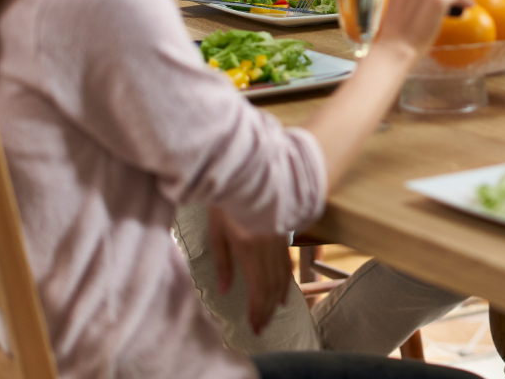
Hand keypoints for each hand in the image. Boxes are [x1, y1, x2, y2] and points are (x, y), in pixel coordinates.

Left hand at [207, 207, 291, 334]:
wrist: (249, 175)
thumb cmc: (226, 202)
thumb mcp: (217, 232)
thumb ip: (222, 263)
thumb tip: (223, 290)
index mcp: (249, 250)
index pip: (257, 289)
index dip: (257, 311)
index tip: (254, 328)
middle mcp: (268, 249)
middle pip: (271, 287)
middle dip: (266, 310)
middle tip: (262, 329)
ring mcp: (278, 242)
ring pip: (282, 277)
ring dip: (276, 299)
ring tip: (273, 315)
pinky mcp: (283, 235)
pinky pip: (287, 263)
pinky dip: (287, 281)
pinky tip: (285, 293)